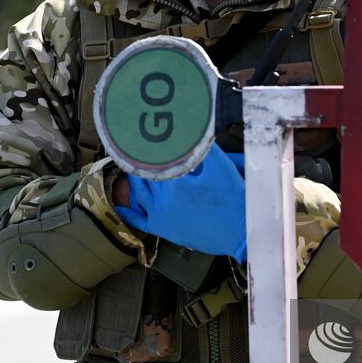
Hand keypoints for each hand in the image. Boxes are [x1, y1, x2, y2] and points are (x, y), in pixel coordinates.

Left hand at [115, 144, 247, 260]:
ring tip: (131, 167)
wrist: (240, 231)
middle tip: (132, 148)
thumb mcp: (221, 166)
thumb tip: (192, 131)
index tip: (138, 137)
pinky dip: (128, 211)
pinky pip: (138, 220)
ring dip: (134, 179)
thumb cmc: (234, 200)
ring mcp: (160, 214)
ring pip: (138, 192)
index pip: (154, 158)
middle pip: (144, 174)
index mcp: (176, 179)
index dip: (147, 147)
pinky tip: (121, 205)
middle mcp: (163, 196)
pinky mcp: (163, 228)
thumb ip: (203, 148)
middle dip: (140, 161)